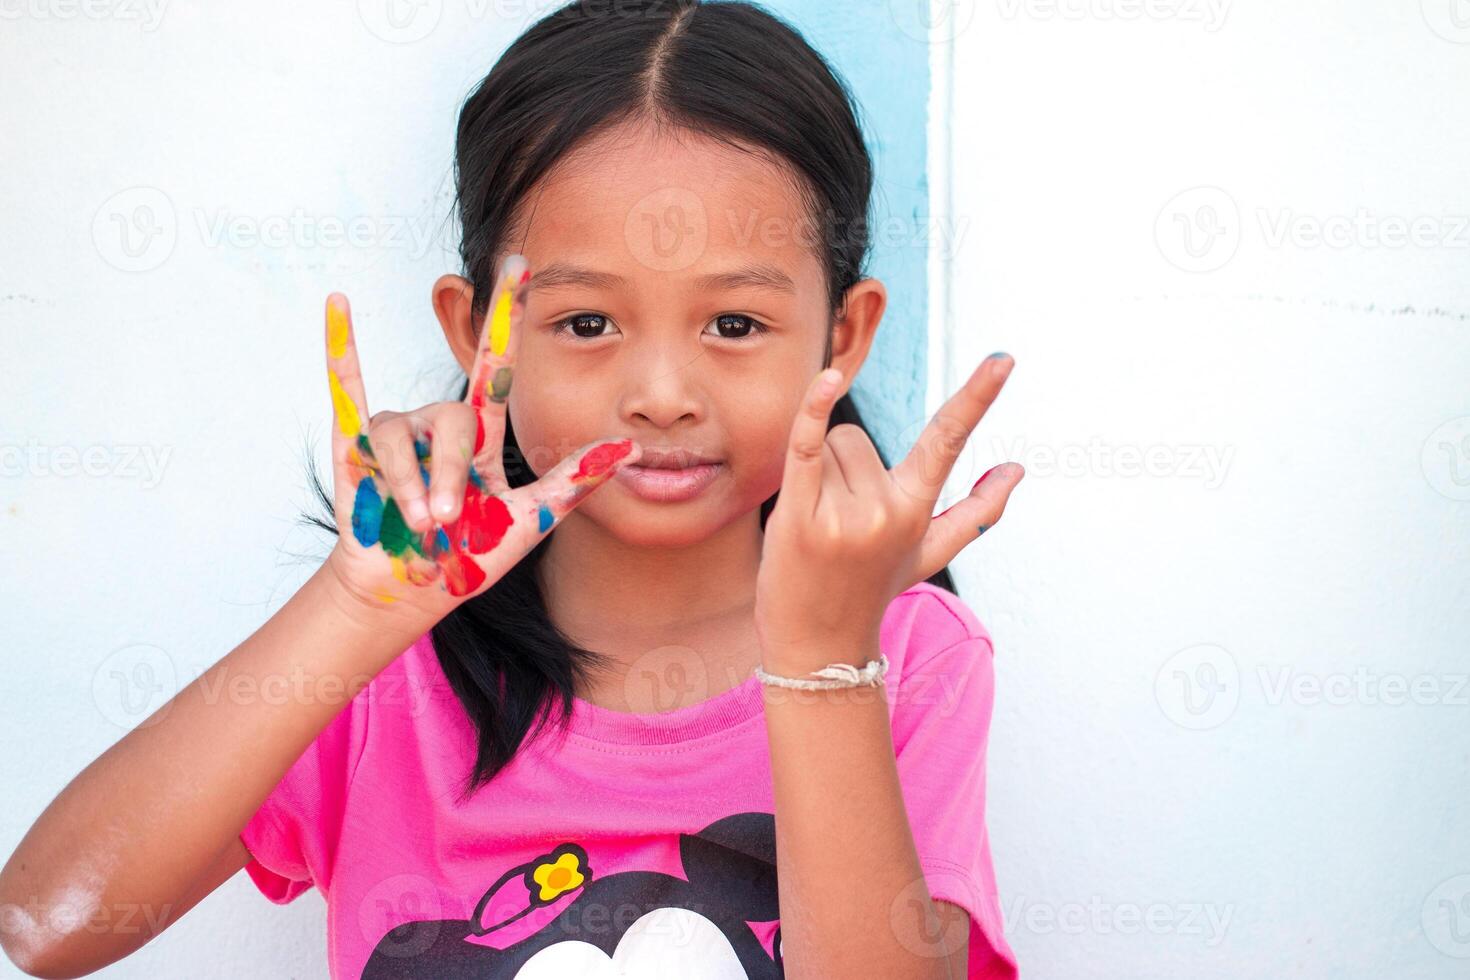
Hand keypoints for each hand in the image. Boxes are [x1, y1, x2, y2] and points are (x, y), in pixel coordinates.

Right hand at [321, 254, 640, 621]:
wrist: (413, 587)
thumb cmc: (472, 554)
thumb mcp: (529, 520)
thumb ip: (572, 481)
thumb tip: (630, 445)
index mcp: (480, 434)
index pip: (497, 363)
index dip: (508, 314)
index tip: (522, 262)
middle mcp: (439, 423)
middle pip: (450, 418)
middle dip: (445, 474)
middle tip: (444, 523)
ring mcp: (398, 432)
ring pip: (399, 435)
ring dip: (407, 482)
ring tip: (416, 525)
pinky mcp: (355, 443)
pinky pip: (347, 389)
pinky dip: (341, 346)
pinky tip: (338, 302)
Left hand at [754, 354, 1023, 670]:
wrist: (817, 647)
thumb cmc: (870, 591)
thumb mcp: (928, 555)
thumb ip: (976, 511)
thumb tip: (1017, 470)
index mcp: (916, 511)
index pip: (949, 440)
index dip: (977, 396)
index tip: (1005, 359)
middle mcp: (886, 510)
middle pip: (856, 437)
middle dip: (841, 467)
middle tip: (835, 522)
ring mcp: (844, 515)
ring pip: (825, 444)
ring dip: (814, 475)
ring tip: (814, 523)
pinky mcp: (800, 514)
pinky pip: (807, 443)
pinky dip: (813, 409)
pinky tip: (829, 380)